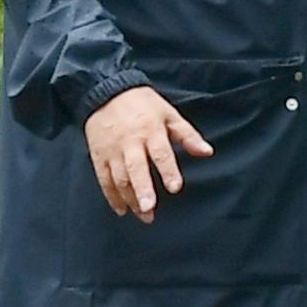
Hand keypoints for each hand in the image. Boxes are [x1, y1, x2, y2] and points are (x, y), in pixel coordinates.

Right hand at [84, 85, 208, 222]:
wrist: (105, 91)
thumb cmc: (142, 104)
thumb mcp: (168, 113)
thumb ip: (187, 135)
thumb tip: (207, 152)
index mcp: (150, 130)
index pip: (160, 152)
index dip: (168, 170)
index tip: (174, 187)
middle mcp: (129, 142)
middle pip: (135, 168)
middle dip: (142, 189)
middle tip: (150, 209)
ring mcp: (111, 150)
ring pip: (119, 178)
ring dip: (131, 199)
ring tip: (144, 215)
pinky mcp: (98, 156)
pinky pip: (104, 179)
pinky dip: (111, 196)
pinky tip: (121, 209)